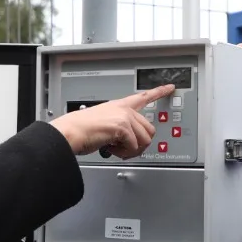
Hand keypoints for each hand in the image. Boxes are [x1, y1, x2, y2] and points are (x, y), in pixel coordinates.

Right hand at [49, 84, 174, 157]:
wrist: (71, 132)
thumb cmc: (81, 130)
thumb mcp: (103, 123)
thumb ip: (119, 127)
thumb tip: (128, 142)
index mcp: (119, 105)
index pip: (143, 97)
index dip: (159, 92)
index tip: (170, 87)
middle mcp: (124, 109)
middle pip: (149, 130)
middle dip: (139, 143)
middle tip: (124, 148)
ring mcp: (124, 117)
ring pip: (145, 140)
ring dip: (132, 150)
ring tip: (116, 149)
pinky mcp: (123, 127)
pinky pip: (134, 147)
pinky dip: (123, 153)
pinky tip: (111, 148)